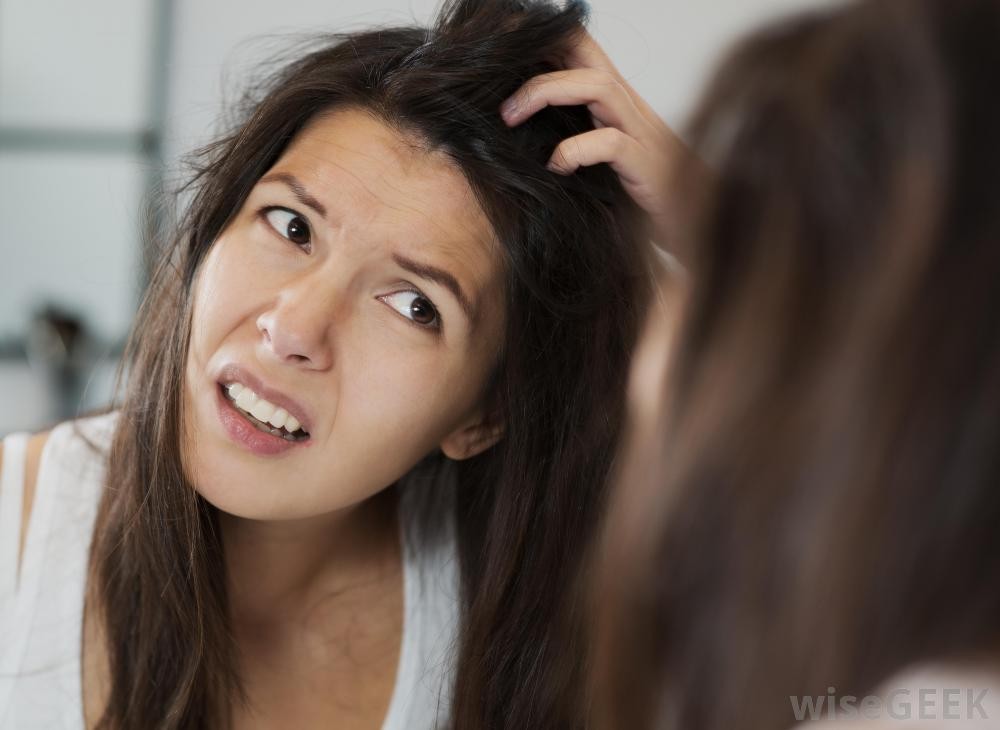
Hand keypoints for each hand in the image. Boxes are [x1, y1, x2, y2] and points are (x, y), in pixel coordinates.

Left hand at [500, 30, 688, 255]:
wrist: (703, 230)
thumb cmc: (651, 201)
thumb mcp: (604, 168)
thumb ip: (575, 148)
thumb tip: (523, 150)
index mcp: (617, 106)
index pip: (579, 53)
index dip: (541, 44)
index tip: (497, 55)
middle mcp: (630, 110)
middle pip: (587, 53)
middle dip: (539, 52)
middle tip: (493, 76)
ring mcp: (642, 135)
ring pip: (597, 86)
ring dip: (546, 92)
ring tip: (510, 117)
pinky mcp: (649, 167)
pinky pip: (610, 142)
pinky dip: (575, 150)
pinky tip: (555, 168)